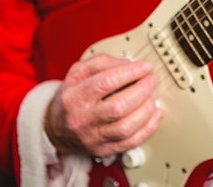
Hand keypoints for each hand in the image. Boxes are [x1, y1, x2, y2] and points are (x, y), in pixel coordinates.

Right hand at [45, 53, 161, 157]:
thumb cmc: (71, 98)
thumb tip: (128, 64)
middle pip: (119, 106)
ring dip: (147, 108)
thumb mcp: (78, 73)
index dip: (130, 73)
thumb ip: (101, 63)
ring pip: (127, 126)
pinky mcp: (105, 150)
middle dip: (142, 90)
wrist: (57, 129)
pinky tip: (155, 113)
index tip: (145, 66)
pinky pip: (133, 141)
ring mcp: (94, 137)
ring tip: (153, 94)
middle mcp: (83, 119)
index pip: (106, 83)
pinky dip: (149, 126)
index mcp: (75, 97)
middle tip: (152, 79)